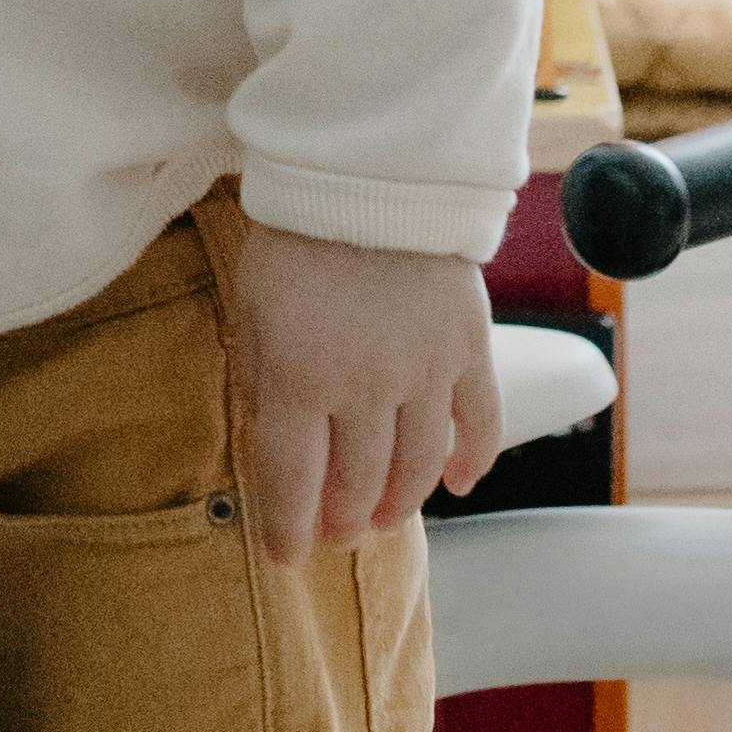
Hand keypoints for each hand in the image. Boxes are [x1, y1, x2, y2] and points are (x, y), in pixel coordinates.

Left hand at [233, 225, 501, 563]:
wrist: (373, 174)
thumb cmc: (298, 240)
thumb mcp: (251, 310)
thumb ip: (257, 378)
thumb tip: (267, 438)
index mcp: (298, 380)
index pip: (291, 482)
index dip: (288, 530)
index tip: (286, 557)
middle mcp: (364, 389)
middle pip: (357, 484)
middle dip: (344, 522)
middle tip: (338, 535)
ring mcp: (425, 372)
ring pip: (418, 467)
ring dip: (400, 502)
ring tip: (384, 517)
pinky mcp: (470, 349)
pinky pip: (480, 421)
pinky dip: (474, 461)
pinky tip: (460, 484)